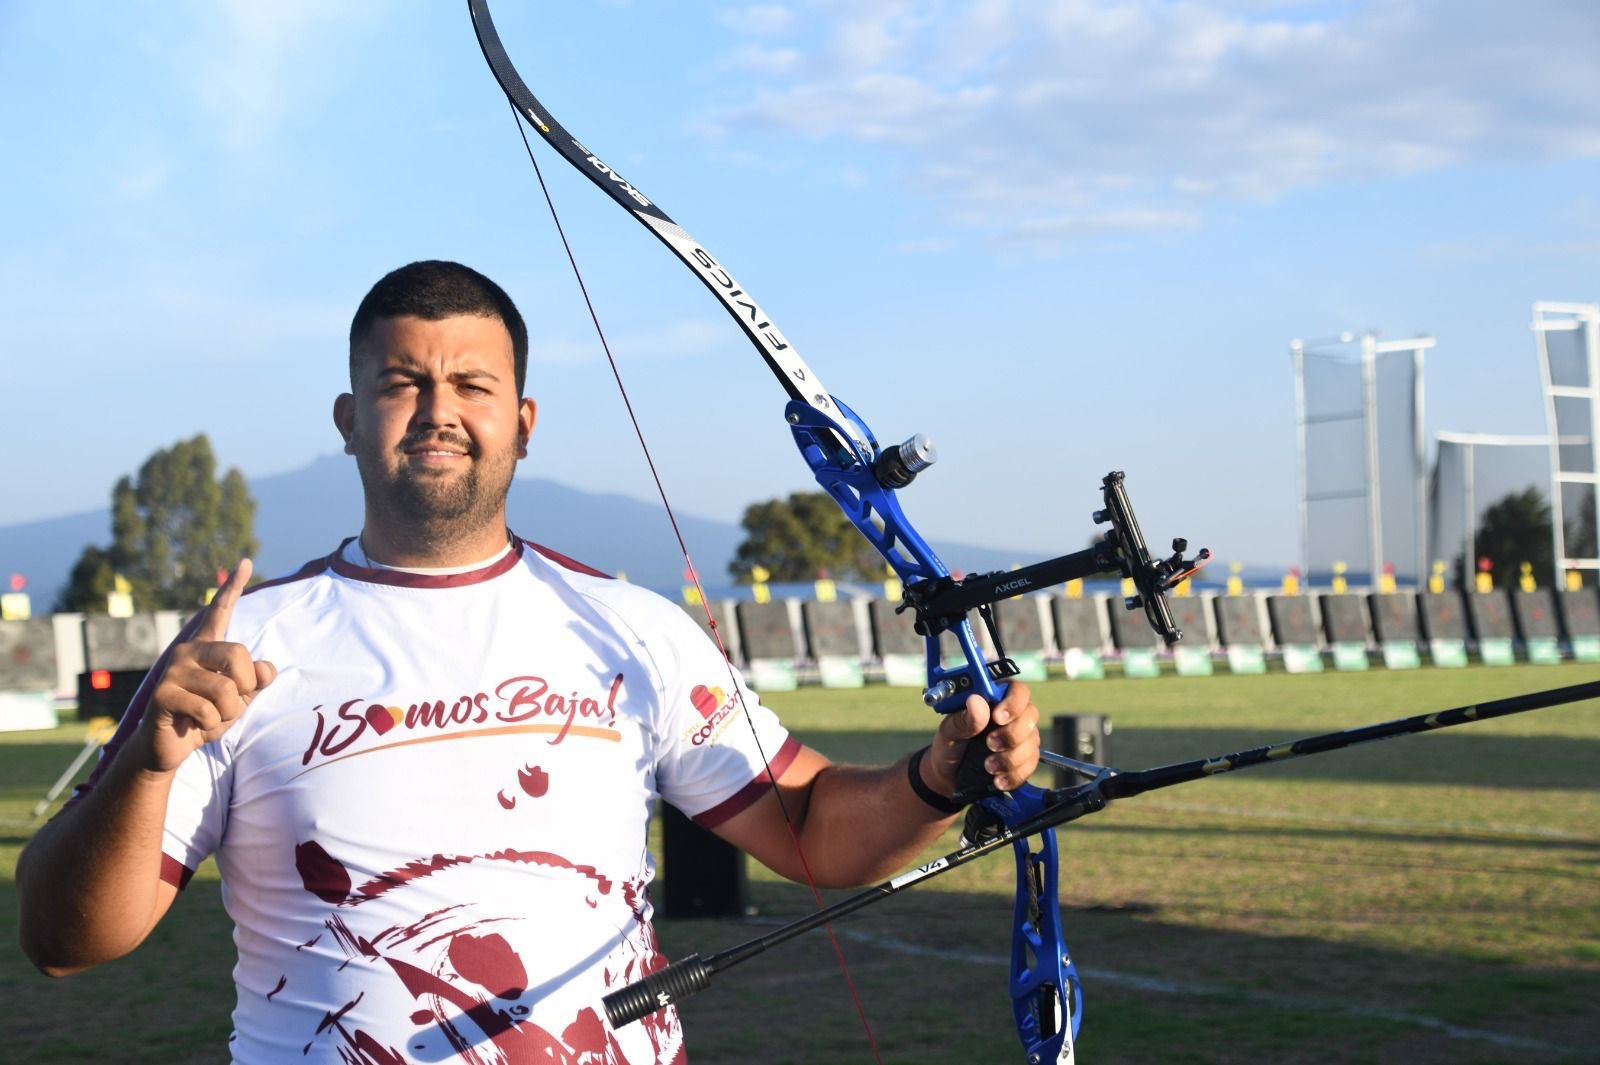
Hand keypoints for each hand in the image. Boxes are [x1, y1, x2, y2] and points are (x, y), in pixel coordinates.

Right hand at [136, 560, 276, 773]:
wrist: (168, 747)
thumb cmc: (205, 717)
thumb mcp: (239, 698)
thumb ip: (255, 680)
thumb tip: (266, 668)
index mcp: (206, 647)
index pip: (221, 611)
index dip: (234, 587)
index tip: (246, 561)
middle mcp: (187, 651)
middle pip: (238, 655)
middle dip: (245, 686)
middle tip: (230, 703)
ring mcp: (172, 670)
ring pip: (226, 690)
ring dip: (227, 713)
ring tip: (208, 717)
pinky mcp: (162, 694)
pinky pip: (208, 710)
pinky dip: (210, 725)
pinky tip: (192, 725)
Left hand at [922, 682, 1041, 796]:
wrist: (949, 776)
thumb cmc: (949, 744)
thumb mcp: (949, 730)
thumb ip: (963, 718)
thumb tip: (976, 701)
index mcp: (995, 699)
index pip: (1017, 690)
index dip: (1013, 702)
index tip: (997, 717)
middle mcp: (1013, 715)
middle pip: (1030, 715)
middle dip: (1012, 734)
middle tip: (990, 744)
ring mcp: (1021, 737)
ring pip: (1032, 742)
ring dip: (1011, 758)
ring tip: (988, 767)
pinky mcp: (1024, 759)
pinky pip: (1030, 765)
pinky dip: (1015, 774)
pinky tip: (999, 780)